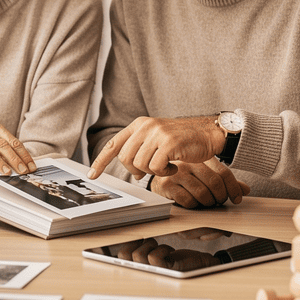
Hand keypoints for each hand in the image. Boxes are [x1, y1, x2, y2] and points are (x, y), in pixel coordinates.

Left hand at [88, 115, 223, 179]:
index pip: (113, 144)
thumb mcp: (156, 138)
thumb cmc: (182, 140)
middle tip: (150, 170)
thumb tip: (131, 170)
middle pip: (125, 158)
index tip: (92, 175)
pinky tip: (175, 166)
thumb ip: (140, 149)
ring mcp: (156, 134)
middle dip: (135, 170)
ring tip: (167, 165)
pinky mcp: (168, 143)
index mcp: (139, 124)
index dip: (100, 161)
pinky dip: (165, 172)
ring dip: (153, 171)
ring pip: (140, 165)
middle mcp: (145, 126)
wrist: (208, 133)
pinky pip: (156, 167)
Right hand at [115, 238, 218, 271]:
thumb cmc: (179, 257)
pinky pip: (154, 258)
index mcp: (139, 266)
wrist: (202, 264)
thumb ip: (143, 243)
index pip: (117, 258)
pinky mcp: (167, 272)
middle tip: (149, 240)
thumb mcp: (157, 249)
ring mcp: (154, 273)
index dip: (115, 248)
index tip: (124, 239)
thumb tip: (129, 225)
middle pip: (122, 255)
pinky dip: (161, 249)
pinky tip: (170, 251)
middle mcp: (144, 272)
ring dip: (149, 244)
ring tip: (159, 245)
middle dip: (133, 242)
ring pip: (137, 255)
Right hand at [150, 159, 249, 208]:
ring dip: (208, 203)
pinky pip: (188, 200)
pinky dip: (194, 205)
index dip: (234, 188)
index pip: (224, 172)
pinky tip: (192, 203)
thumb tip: (245, 190)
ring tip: (206, 202)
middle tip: (219, 201)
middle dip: (220, 197)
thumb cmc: (186, 177)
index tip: (237, 199)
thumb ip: (225, 182)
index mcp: (201, 157)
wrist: (160, 177)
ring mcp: (177, 172)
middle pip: (215, 183)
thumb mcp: (207, 175)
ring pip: (202, 193)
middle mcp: (189, 162)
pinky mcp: (167, 184)